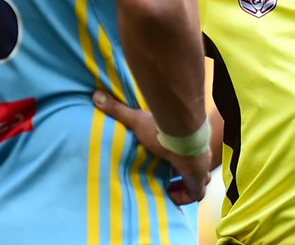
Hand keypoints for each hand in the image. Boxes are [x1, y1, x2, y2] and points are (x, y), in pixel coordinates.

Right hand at [92, 91, 212, 204]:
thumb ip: (118, 110)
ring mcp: (199, 169)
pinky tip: (171, 197)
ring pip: (196, 183)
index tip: (164, 165)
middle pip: (192, 169)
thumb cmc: (162, 130)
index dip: (175, 160)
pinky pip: (195, 195)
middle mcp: (194, 156)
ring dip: (183, 188)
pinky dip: (184, 198)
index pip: (182, 153)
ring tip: (167, 191)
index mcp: (182, 144)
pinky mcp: (198, 181)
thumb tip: (96, 96)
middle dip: (181, 176)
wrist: (182, 137)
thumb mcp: (137, 120)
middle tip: (166, 182)